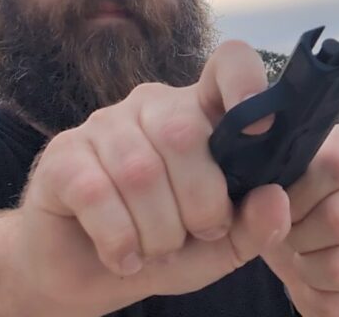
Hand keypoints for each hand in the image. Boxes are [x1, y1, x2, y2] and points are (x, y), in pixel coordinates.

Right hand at [11, 41, 290, 314]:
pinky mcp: (62, 156)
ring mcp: (103, 125)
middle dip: (200, 202)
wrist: (86, 274)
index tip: (261, 128)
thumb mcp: (221, 246)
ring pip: (140, 170)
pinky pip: (97, 193)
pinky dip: (119, 240)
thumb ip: (256, 226)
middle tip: (198, 234)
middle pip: (184, 134)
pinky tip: (124, 257)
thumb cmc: (164, 247)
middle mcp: (152, 106)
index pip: (229, 64)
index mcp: (201, 113)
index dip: (246, 82)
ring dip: (158, 230)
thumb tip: (276, 198)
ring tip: (157, 251)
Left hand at [263, 124, 338, 316]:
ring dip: (309, 271)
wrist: (332, 244)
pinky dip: (322, 297)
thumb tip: (265, 199)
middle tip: (290, 235)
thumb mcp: (276, 187)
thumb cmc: (295, 205)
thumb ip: (261, 187)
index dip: (297, 195)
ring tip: (304, 258)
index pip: (335, 164)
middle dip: (299, 238)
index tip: (279, 207)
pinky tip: (320, 280)